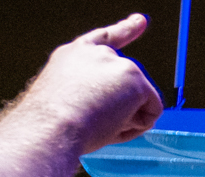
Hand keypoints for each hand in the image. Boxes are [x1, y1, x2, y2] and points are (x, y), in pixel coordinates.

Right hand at [19, 14, 165, 155]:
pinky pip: (152, 112)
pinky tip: (114, 123)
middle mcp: (97, 53)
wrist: (52, 127)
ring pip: (138, 103)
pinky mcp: (134, 78)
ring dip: (123, 121)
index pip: (105, 39)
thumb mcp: (66, 101)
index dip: (125, 30)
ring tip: (96, 123)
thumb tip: (123, 112)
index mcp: (74, 55)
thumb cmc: (53, 125)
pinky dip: (139, 126)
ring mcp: (118, 63)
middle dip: (123, 109)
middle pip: (127, 86)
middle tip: (92, 123)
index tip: (141, 21)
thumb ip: (92, 95)